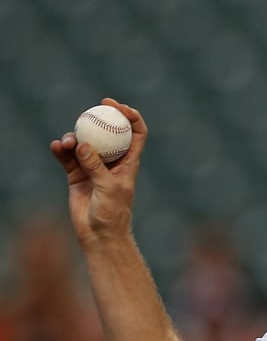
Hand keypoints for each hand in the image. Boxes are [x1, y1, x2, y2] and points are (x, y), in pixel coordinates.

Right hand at [50, 98, 147, 244]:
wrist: (99, 233)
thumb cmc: (112, 212)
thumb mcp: (109, 188)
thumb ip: (96, 166)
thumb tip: (83, 144)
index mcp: (129, 161)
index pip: (136, 133)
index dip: (131, 117)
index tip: (118, 107)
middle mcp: (112, 161)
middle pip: (108, 132)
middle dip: (101, 118)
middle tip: (91, 109)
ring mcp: (93, 166)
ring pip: (85, 143)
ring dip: (75, 137)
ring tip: (66, 142)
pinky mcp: (77, 174)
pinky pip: (68, 157)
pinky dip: (62, 150)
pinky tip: (56, 147)